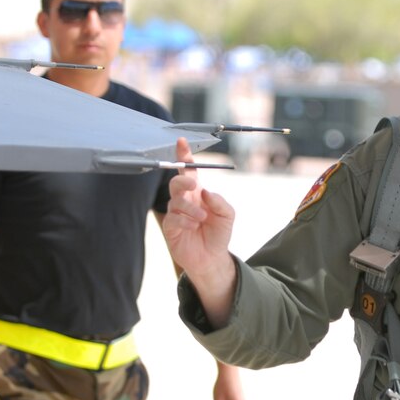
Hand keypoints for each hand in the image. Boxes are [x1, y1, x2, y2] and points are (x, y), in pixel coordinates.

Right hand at [163, 137, 236, 325]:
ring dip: (191, 209)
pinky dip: (185, 221)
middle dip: (183, 181)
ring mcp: (176, 213)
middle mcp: (185, 200)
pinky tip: (192, 227)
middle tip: (194, 187)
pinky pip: (173, 218)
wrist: (212, 257)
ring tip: (202, 220)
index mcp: (198, 193)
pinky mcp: (171, 227)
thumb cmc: (219, 233)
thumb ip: (220, 201)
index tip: (182, 142)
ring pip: (176, 201)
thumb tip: (205, 191)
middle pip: (176, 183)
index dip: (184, 156)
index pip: (189, 171)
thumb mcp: (228, 215)